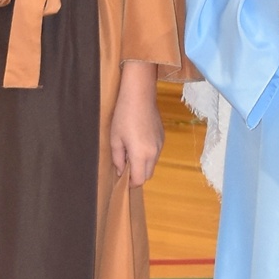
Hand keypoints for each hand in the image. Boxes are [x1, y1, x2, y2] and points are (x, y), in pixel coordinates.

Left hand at [109, 61, 162, 186]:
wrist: (139, 96)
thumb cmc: (123, 116)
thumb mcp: (115, 139)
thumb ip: (118, 158)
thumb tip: (121, 171)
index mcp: (140, 154)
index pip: (139, 179)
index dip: (130, 183)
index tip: (122, 179)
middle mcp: (154, 153)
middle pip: (148, 174)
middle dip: (137, 175)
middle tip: (125, 165)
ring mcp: (160, 145)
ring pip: (152, 164)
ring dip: (142, 164)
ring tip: (130, 151)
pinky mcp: (163, 138)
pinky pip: (155, 153)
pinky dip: (148, 155)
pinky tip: (138, 141)